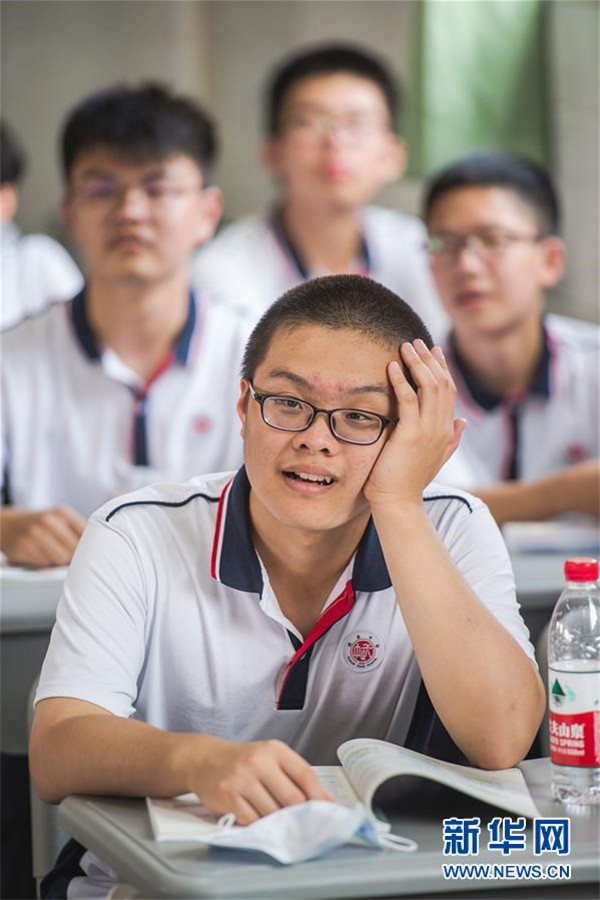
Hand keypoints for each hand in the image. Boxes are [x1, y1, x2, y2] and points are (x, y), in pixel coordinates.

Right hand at [0, 505, 85, 566]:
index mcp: (62, 513)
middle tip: (70, 557)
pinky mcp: (23, 548)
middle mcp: (48, 521)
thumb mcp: (60, 518)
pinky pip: (44, 565)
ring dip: (60, 562)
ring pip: (60, 559)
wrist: (7, 524)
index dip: (90, 546)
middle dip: (75, 556)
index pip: (87, 534)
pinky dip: (45, 564)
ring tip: (54, 554)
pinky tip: (40, 555)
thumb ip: (79, 531)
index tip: (91, 551)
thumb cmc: (41, 525)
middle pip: (75, 550)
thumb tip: (99, 549)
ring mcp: (34, 534)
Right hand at [183, 736, 333, 823]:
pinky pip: (252, 819)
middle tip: (304, 823)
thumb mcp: (270, 758)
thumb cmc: (243, 760)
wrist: (205, 759)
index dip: (319, 795)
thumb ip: (296, 775)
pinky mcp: (228, 795)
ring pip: (272, 812)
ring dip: (278, 821)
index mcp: (274, 750)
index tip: (326, 809)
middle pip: (292, 797)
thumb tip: (326, 798)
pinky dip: (258, 823)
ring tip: (278, 820)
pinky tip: (257, 818)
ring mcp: (242, 778)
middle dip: (300, 813)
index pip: (305, 774)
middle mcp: (258, 761)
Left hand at [363, 340, 465, 508]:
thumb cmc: (410, 481)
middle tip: (417, 341)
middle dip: (429, 359)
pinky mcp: (410, 434)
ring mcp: (428, 430)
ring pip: (429, 387)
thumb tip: (464, 422)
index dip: (442, 369)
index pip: (449, 392)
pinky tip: (392, 366)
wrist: (399, 502)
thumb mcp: (436, 457)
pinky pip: (408, 399)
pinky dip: (401, 380)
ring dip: (417, 363)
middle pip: (441, 383)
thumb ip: (452, 439)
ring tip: (405, 347)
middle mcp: (442, 428)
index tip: (434, 351)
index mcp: (447, 431)